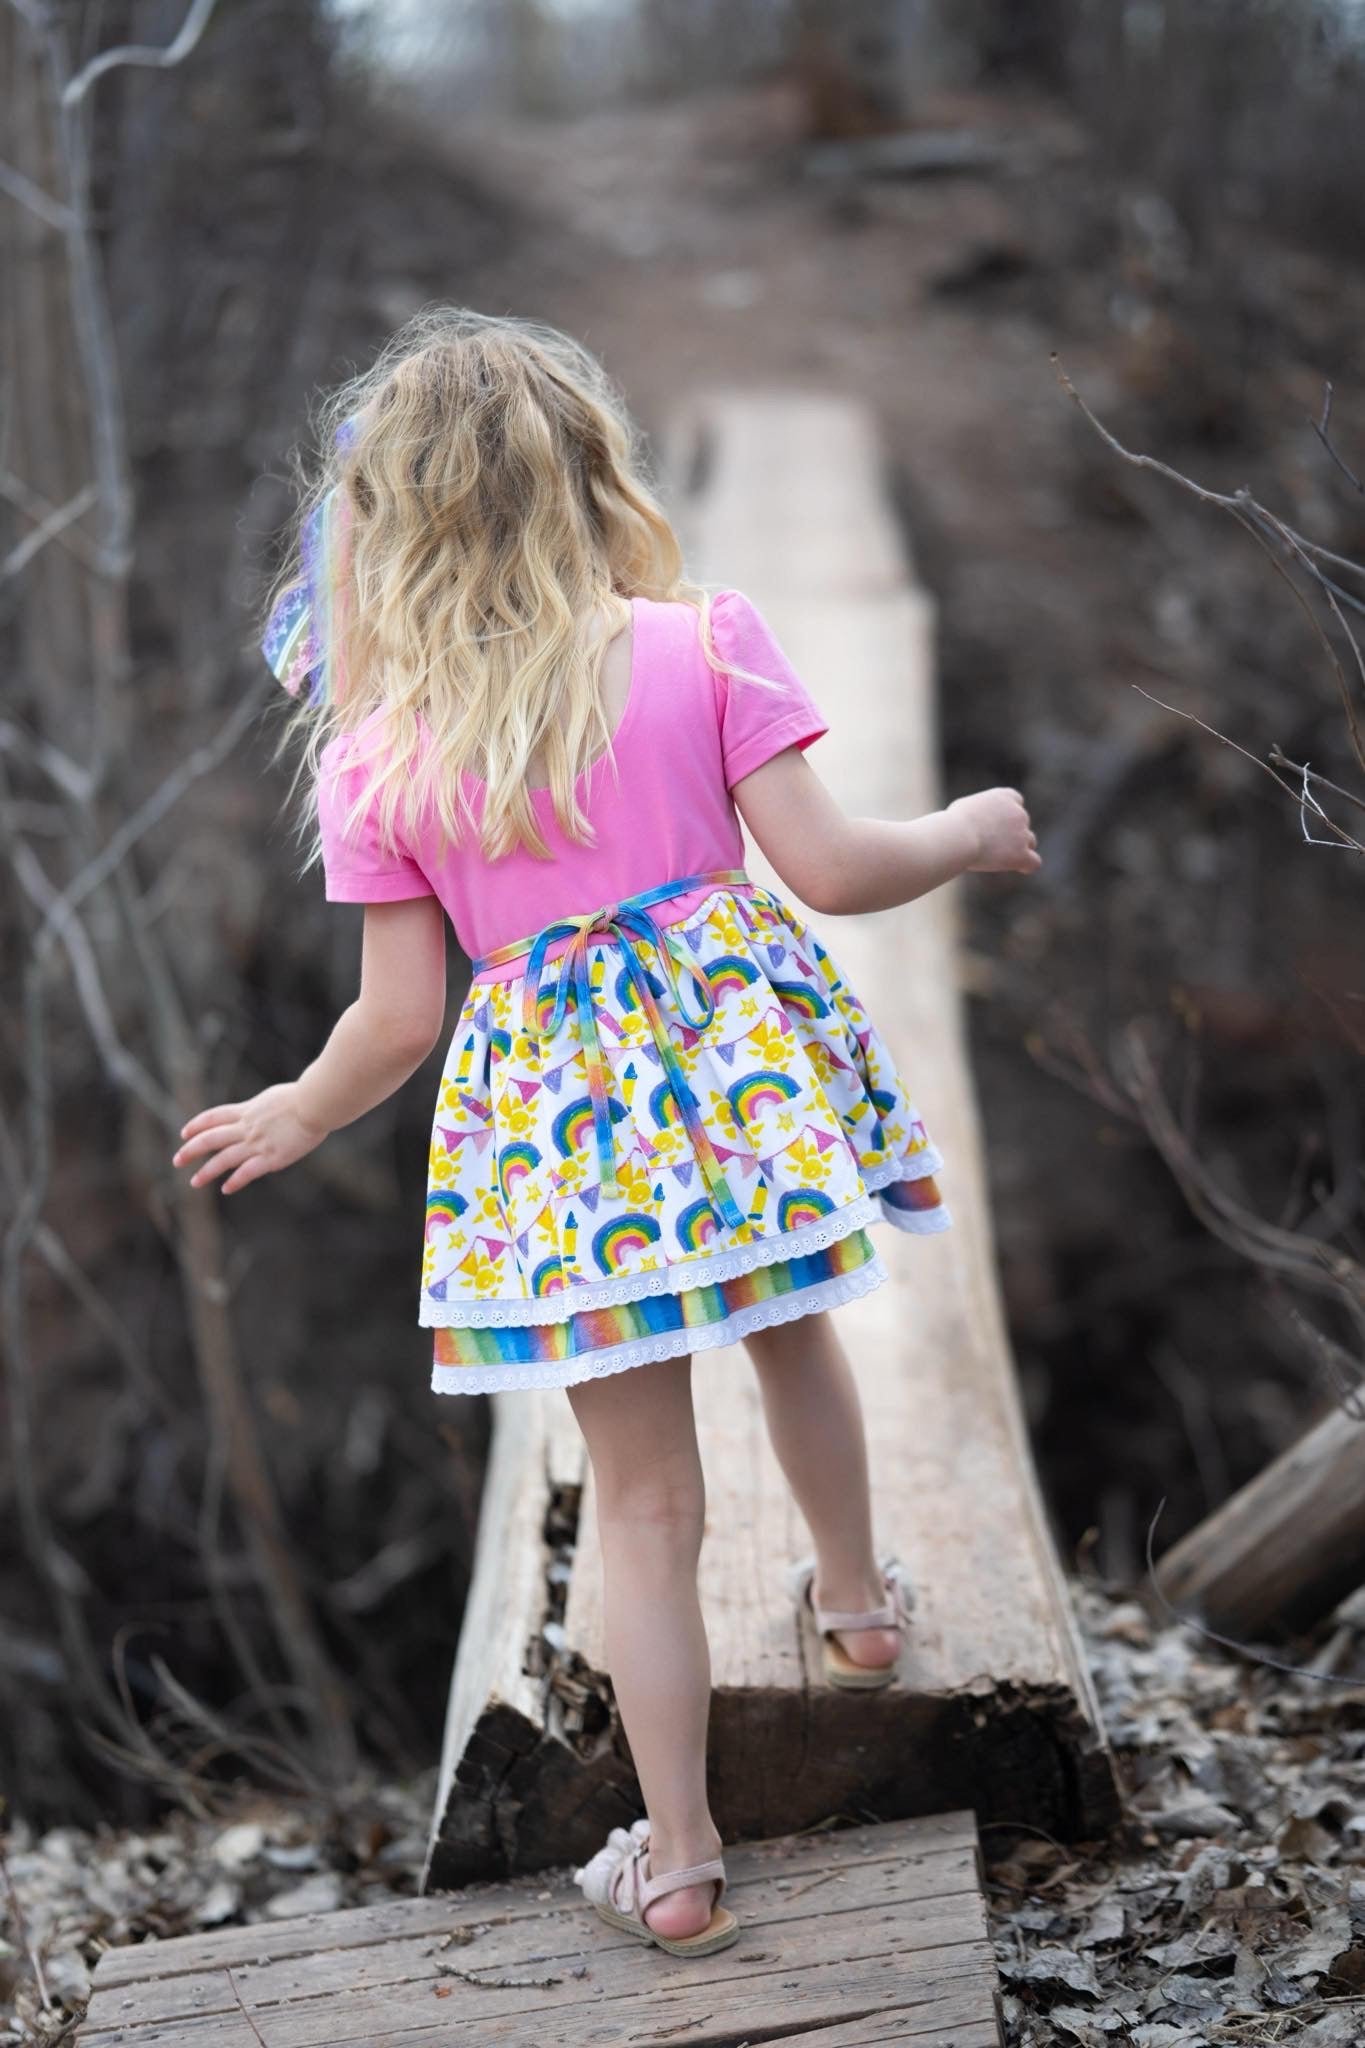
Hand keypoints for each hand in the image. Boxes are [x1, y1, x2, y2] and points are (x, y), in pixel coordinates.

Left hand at [172, 1083, 328, 1194]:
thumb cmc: (306, 1097)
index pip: (214, 1117)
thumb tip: (259, 1113)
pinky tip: (226, 1188)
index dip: (196, 1125)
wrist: (316, 1103)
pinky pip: (247, 1172)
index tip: (184, 1133)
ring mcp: (258, 1143)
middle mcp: (247, 1127)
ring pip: (224, 1158)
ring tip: (194, 1182)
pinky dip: (235, 1181)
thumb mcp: (275, 1098)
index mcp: (248, 1110)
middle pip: (211, 1139)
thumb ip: (263, 1109)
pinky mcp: (271, 1157)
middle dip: (191, 1150)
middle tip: (177, 1160)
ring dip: (207, 1171)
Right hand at [947, 787, 1040, 874]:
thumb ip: (978, 813)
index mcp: (1005, 796)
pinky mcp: (1021, 854)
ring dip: (1019, 848)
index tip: (997, 823)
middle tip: (989, 844)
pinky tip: (1019, 868)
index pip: (1016, 801)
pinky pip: (1034, 862)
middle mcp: (1018, 813)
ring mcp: (1022, 834)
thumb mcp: (964, 807)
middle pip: (1022, 823)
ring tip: (998, 857)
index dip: (1008, 813)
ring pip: (1030, 841)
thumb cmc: (952, 822)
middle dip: (1011, 833)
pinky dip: (1027, 865)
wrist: (957, 835)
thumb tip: (975, 824)